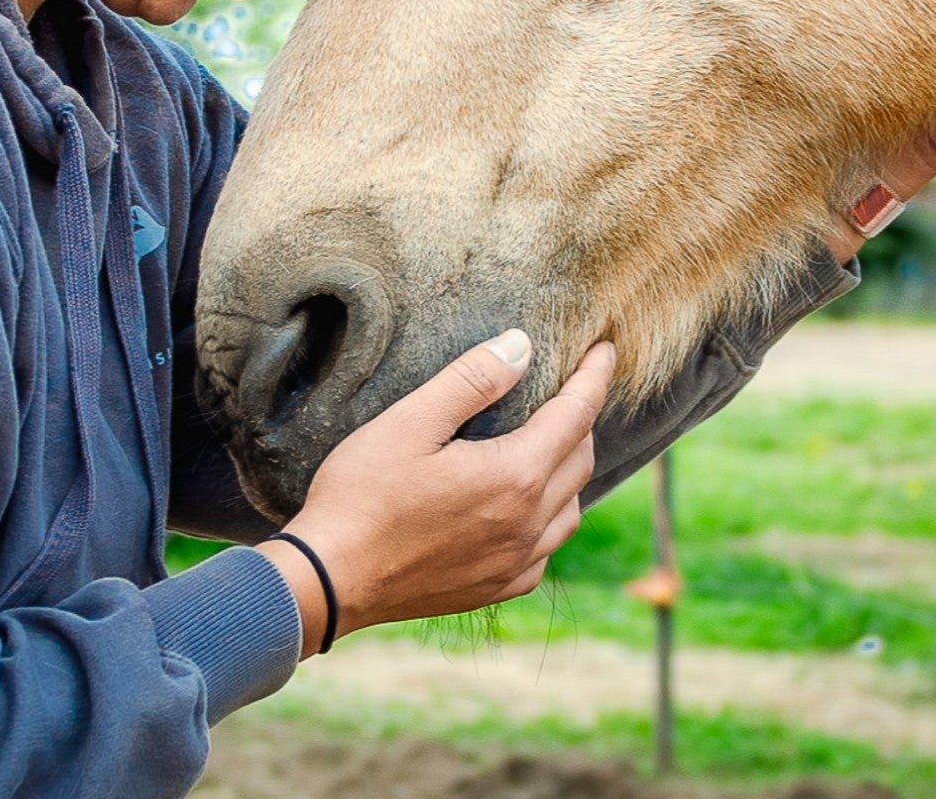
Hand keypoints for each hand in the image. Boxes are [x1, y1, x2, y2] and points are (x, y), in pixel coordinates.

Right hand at [255, 330, 615, 654]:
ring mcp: (515, 564)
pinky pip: (547, 547)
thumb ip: (473, 379)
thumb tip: (523, 345)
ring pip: (571, 507)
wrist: (330, 580)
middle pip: (581, 459)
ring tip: (553, 438)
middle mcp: (528, 525)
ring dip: (570, 467)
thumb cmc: (363, 494)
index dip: (594, 377)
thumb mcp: (411, 421)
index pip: (576, 415)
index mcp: (515, 477)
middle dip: (582, 416)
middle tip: (572, 385)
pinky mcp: (497, 590)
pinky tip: (525, 503)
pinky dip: (550, 516)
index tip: (606, 349)